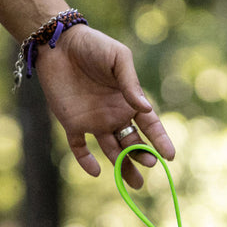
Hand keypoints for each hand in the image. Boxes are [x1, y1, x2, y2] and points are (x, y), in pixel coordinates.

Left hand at [33, 23, 175, 188]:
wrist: (57, 42)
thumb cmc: (93, 45)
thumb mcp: (118, 58)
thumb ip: (131, 83)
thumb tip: (146, 110)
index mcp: (130, 102)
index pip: (151, 127)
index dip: (160, 141)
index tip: (169, 156)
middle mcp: (115, 115)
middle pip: (133, 143)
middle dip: (142, 157)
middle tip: (148, 165)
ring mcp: (94, 120)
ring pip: (112, 150)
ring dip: (123, 166)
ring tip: (133, 183)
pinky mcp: (71, 122)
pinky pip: (80, 146)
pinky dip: (86, 160)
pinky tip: (96, 171)